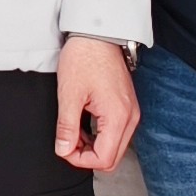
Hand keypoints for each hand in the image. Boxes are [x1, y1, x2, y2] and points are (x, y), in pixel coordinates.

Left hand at [55, 37, 137, 173]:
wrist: (97, 35)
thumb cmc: (84, 58)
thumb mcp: (69, 94)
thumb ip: (66, 127)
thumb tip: (63, 150)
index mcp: (118, 117)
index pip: (104, 158)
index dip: (80, 160)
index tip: (64, 148)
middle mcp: (130, 118)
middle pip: (112, 157)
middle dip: (87, 156)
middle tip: (66, 142)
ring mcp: (131, 112)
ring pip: (114, 147)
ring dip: (92, 146)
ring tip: (72, 131)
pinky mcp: (127, 107)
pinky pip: (116, 133)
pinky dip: (99, 135)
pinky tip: (82, 124)